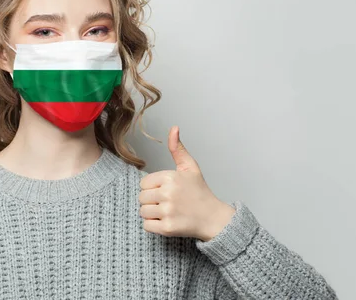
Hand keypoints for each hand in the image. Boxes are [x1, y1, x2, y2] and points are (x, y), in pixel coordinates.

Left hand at [139, 125, 236, 241]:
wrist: (213, 217)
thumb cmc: (199, 191)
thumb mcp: (190, 167)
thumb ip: (178, 148)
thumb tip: (174, 128)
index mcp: (171, 177)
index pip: (143, 183)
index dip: (153, 187)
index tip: (166, 190)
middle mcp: (168, 193)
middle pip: (141, 198)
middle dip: (152, 200)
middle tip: (168, 202)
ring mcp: (168, 211)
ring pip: (143, 212)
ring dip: (152, 213)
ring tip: (168, 211)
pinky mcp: (167, 228)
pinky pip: (146, 226)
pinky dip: (154, 225)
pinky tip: (167, 221)